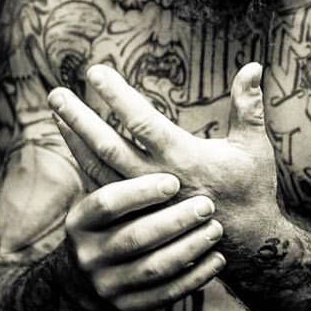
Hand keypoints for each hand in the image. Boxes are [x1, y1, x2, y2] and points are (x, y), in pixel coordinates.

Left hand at [48, 62, 278, 253]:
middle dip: (80, 119)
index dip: (118, 98)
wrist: (247, 245)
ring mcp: (145, 202)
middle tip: (56, 94)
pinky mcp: (139, 214)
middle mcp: (158, 181)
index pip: (143, 123)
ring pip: (99, 169)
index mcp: (185, 160)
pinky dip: (84, 163)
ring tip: (57, 112)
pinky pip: (102, 187)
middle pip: (108, 147)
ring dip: (76, 139)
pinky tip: (72, 143)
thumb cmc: (251, 189)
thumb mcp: (254, 146)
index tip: (96, 73)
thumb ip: (248, 105)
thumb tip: (254, 65)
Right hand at [62, 172, 226, 310]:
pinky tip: (217, 259)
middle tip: (207, 204)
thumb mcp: (101, 193)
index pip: (107, 203)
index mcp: (80, 220)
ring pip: (153, 268)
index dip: (140, 191)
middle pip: (134, 237)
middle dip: (174, 220)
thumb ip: (108, 159)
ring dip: (189, 248)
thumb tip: (87, 97)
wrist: (85, 278)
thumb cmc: (110, 220)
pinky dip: (195, 278)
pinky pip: (165, 294)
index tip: (174, 181)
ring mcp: (106, 285)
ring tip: (216, 229)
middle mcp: (88, 254)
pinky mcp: (127, 308)